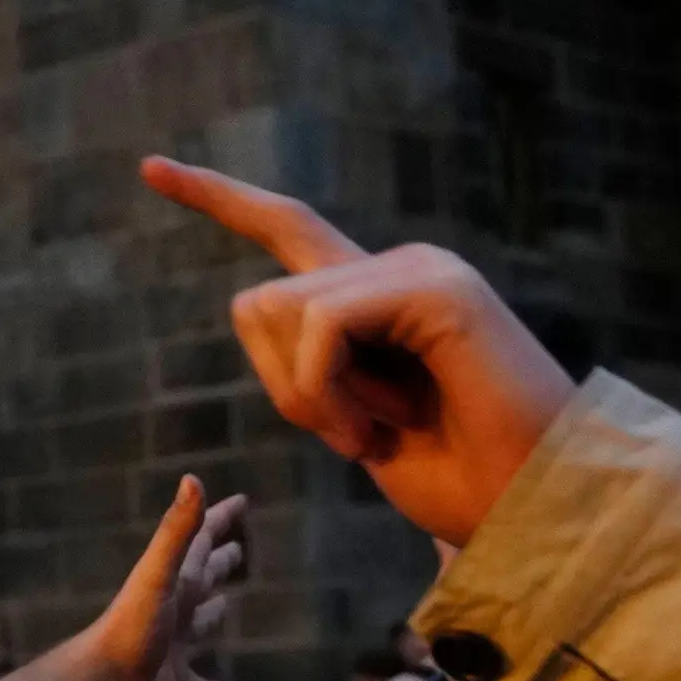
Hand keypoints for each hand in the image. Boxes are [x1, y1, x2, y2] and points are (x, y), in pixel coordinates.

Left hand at [64, 477, 247, 680]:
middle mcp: (174, 606)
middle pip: (202, 577)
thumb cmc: (132, 627)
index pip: (201, 539)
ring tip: (227, 606)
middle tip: (236, 551)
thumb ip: (176, 531)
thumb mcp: (158, 575)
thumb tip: (192, 479)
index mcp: (176, 580)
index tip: (241, 501)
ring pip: (200, 624)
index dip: (220, 518)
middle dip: (219, 561)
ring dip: (213, 615)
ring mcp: (172, 642)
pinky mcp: (171, 678)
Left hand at [142, 159, 576, 546]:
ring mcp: (420, 271)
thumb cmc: (457, 480)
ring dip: (308, 399)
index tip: (150, 167)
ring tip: (379, 432)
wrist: (530, 513)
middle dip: (279, 387)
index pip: (284, 227)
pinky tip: (383, 430)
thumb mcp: (352, 421)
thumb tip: (254, 306)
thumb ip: (307, 364)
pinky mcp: (436, 288)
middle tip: (354, 437)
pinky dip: (328, 393)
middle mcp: (397, 268)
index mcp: (375, 298)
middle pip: (253, 304)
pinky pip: (320, 325)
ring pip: (277, 313)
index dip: (217, 197)